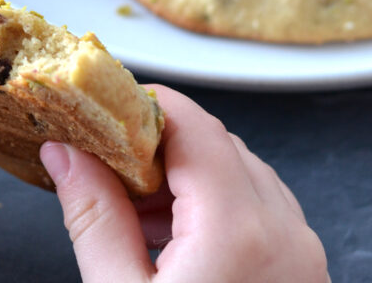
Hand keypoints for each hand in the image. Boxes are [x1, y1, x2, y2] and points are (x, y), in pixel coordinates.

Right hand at [40, 84, 328, 282]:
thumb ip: (93, 214)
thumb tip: (65, 154)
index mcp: (239, 230)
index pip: (192, 124)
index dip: (143, 105)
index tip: (102, 109)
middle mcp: (285, 232)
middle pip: (218, 146)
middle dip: (160, 146)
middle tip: (107, 164)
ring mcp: (304, 256)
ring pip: (242, 175)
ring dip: (188, 177)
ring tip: (136, 209)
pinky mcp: (306, 277)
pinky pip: (262, 212)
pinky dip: (217, 207)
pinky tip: (175, 240)